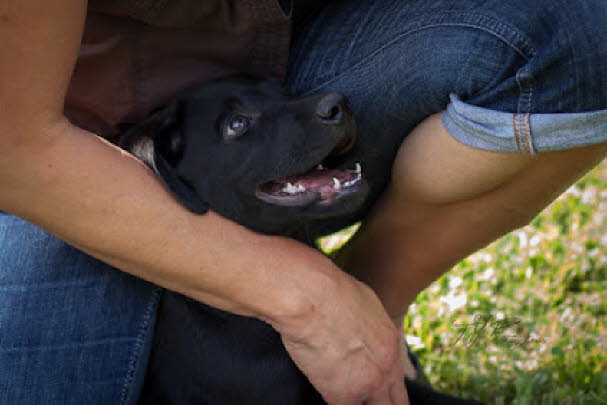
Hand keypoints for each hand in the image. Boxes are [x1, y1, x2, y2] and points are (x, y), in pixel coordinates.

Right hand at [272, 273, 408, 404]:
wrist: (312, 297)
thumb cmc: (330, 290)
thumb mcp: (362, 303)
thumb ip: (367, 326)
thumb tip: (360, 332)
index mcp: (391, 343)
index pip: (400, 383)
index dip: (389, 392)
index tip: (379, 394)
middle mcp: (385, 367)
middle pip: (394, 403)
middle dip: (382, 403)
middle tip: (366, 399)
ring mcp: (367, 384)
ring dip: (361, 403)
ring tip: (344, 393)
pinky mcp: (341, 394)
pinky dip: (334, 402)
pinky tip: (326, 392)